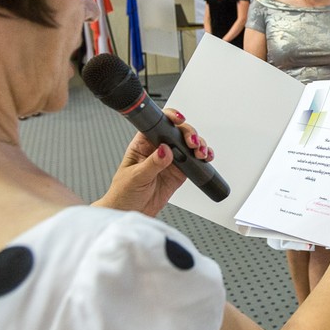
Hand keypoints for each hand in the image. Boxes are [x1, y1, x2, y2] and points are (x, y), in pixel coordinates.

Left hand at [96, 109, 212, 215]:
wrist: (129, 212)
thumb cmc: (123, 193)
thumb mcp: (135, 177)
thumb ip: (152, 164)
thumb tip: (165, 150)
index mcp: (143, 143)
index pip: (158, 123)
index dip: (170, 117)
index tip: (179, 120)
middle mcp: (158, 148)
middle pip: (178, 131)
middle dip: (189, 133)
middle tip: (193, 143)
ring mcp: (170, 160)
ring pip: (189, 144)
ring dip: (199, 145)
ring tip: (201, 153)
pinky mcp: (179, 172)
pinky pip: (194, 161)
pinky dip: (203, 158)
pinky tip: (206, 158)